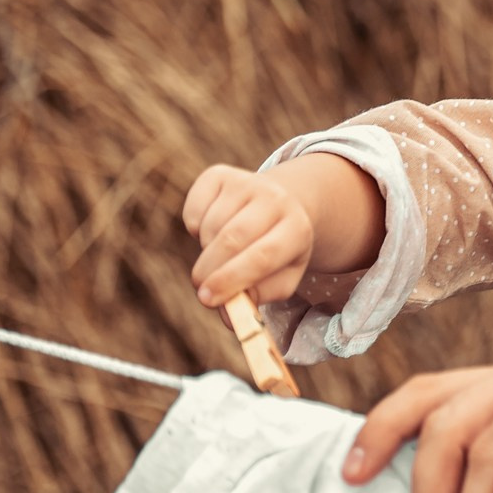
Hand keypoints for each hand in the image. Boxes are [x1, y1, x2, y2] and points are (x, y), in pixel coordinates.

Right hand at [183, 164, 315, 306]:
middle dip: (211, 271)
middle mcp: (276, 200)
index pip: (263, 256)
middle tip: (202, 291)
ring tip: (221, 254)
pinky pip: (194, 209)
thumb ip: (256, 300)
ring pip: (210, 227)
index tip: (209, 300)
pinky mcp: (220, 175)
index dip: (232, 280)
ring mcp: (247, 183)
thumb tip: (228, 317)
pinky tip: (214, 229)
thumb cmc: (277, 252)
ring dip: (206, 251)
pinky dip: (194, 229)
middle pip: (232, 240)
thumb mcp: (280, 278)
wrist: (280, 205)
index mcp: (298, 229)